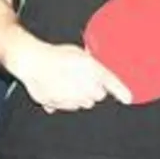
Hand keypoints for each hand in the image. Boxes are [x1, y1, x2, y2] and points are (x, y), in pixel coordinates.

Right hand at [4, 39, 130, 113]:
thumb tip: (97, 68)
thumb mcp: (77, 52)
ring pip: (84, 102)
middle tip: (82, 79)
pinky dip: (66, 100)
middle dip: (94, 89)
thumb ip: (89, 63)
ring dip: (80, 96)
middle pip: (98, 95)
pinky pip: (69, 106)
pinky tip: (58, 88)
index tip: (128, 98)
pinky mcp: (61, 104)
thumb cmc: (53, 54)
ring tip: (67, 82)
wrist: (31, 60)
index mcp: (92, 69)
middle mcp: (85, 86)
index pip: (112, 83)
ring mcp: (73, 97)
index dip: (122, 92)